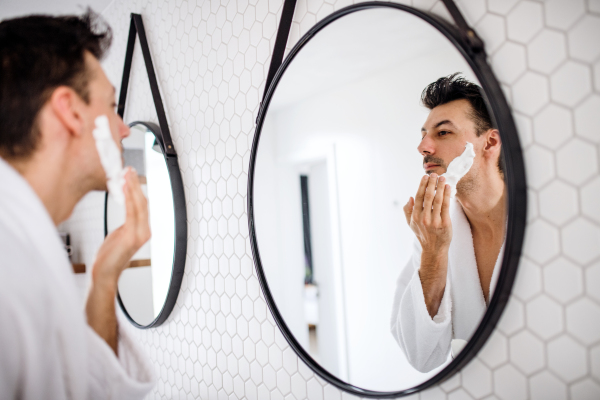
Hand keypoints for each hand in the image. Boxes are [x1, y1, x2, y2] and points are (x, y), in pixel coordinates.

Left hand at [92, 167, 150, 285]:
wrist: (104, 273)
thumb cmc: (109, 256)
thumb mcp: (119, 235)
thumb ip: (127, 222)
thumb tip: (127, 209)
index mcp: (143, 230)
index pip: (143, 205)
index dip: (137, 189)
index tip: (131, 176)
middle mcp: (145, 231)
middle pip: (143, 202)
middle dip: (135, 184)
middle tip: (129, 169)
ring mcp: (140, 234)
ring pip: (138, 205)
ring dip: (132, 187)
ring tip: (126, 174)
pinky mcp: (132, 236)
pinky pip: (131, 212)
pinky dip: (128, 197)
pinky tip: (124, 187)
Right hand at [403, 173, 451, 254]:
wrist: (433, 249)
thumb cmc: (422, 234)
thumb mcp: (411, 224)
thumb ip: (408, 211)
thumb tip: (410, 198)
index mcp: (415, 216)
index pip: (419, 197)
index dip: (422, 185)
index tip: (426, 177)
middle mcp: (424, 218)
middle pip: (428, 196)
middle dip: (432, 183)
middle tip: (435, 174)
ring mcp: (434, 221)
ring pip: (438, 200)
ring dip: (440, 187)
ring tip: (443, 178)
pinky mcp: (445, 223)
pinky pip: (446, 206)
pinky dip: (447, 196)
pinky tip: (448, 188)